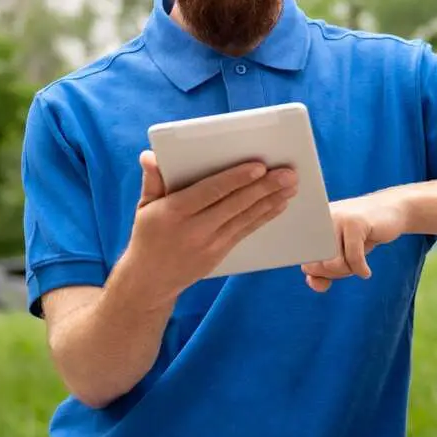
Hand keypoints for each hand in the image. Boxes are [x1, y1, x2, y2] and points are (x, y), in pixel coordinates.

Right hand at [122, 150, 297, 303]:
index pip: (210, 191)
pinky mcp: (220, 253)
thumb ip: (152, 180)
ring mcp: (210, 244)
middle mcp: (194, 229)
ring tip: (291, 186)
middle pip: (235, 204)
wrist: (150, 281)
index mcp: (174, 212)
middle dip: (264, 187)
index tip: (259, 166)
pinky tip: (279, 204)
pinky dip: (264, 216)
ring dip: (271, 200)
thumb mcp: (144, 207)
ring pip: (245, 218)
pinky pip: (246, 231)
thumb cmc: (148, 235)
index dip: (236, 179)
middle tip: (289, 173)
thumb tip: (150, 155)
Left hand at [302, 192, 407, 292]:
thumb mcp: (340, 255)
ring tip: (357, 267)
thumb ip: (322, 272)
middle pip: (317, 264)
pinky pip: (353, 258)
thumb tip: (313, 283)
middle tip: (349, 267)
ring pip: (333, 262)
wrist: (392, 211)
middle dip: (334, 273)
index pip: (304, 260)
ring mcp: (337, 218)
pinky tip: (366, 272)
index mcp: (310, 223)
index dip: (317, 273)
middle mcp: (319, 218)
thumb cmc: (362, 235)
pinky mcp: (355, 222)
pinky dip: (360, 270)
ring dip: (347, 271)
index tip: (331, 272)